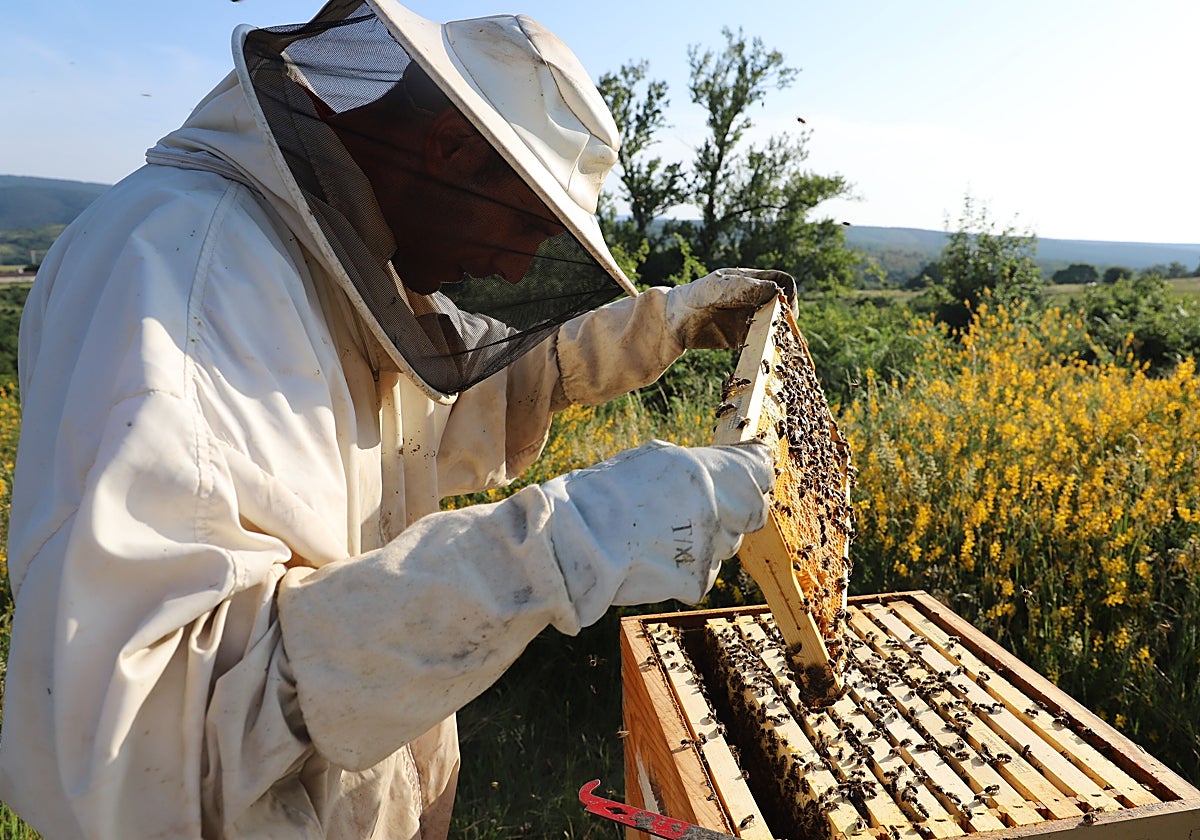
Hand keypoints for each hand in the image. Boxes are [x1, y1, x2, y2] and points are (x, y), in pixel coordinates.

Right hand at [541, 439, 774, 626]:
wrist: (573, 544)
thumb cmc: (597, 498)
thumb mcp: (644, 462)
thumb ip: (687, 471)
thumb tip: (711, 473)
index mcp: (697, 469)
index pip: (755, 471)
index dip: (759, 474)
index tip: (759, 475)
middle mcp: (710, 505)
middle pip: (750, 512)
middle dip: (737, 512)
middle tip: (707, 513)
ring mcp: (706, 544)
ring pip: (726, 546)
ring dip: (706, 542)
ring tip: (663, 538)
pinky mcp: (696, 580)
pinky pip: (702, 575)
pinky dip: (685, 571)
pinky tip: (654, 561)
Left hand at [665, 267, 796, 348]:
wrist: (671, 321)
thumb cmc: (693, 297)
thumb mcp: (716, 289)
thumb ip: (743, 288)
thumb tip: (776, 291)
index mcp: (751, 280)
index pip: (783, 282)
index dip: (789, 294)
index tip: (783, 309)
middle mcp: (754, 298)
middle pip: (783, 305)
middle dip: (786, 318)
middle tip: (778, 331)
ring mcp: (748, 318)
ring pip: (775, 325)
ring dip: (777, 335)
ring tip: (770, 344)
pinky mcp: (741, 338)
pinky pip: (760, 342)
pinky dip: (763, 348)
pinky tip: (758, 354)